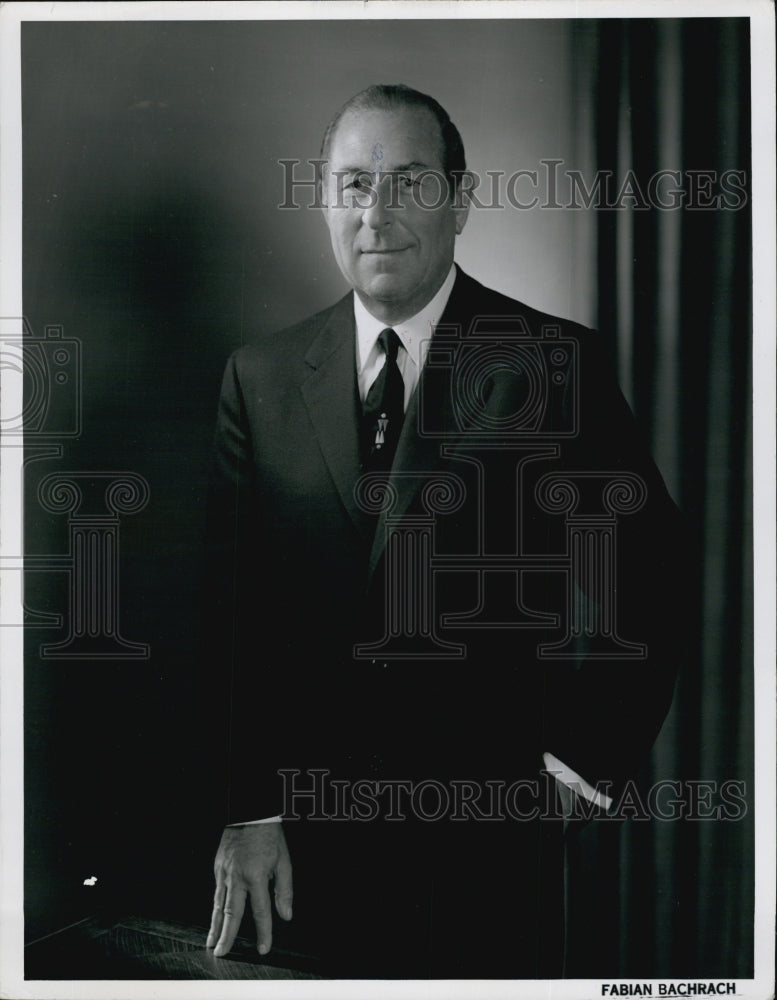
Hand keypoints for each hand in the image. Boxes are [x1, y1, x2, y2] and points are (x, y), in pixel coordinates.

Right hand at [206, 823, 292, 957]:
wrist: (250, 813)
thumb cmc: (269, 837)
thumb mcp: (284, 861)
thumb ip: (284, 890)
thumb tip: (286, 916)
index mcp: (256, 875)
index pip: (261, 911)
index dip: (264, 932)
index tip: (264, 948)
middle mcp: (237, 876)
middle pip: (232, 913)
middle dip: (227, 936)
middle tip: (222, 953)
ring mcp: (225, 872)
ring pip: (219, 905)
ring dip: (215, 926)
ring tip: (212, 944)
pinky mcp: (218, 867)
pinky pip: (217, 892)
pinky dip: (215, 909)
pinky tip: (215, 919)